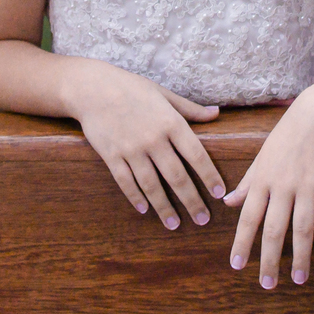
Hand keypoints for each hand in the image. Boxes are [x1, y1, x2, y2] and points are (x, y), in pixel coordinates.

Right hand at [69, 61, 224, 228]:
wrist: (94, 88)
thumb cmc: (132, 88)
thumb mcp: (164, 94)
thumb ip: (191, 109)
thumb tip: (217, 113)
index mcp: (170, 122)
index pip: (196, 155)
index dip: (209, 176)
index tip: (219, 193)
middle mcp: (153, 139)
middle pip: (177, 176)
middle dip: (192, 201)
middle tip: (203, 219)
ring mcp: (132, 150)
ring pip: (152, 186)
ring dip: (165, 208)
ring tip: (175, 224)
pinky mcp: (112, 157)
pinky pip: (127, 183)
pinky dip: (136, 198)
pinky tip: (145, 210)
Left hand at [224, 81, 313, 286]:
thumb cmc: (288, 134)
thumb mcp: (262, 155)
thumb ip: (247, 182)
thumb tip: (227, 202)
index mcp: (264, 179)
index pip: (248, 217)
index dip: (242, 242)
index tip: (236, 266)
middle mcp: (283, 184)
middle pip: (274, 228)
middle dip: (269, 259)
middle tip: (267, 285)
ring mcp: (308, 183)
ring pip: (302, 225)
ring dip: (300, 254)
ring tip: (298, 279)